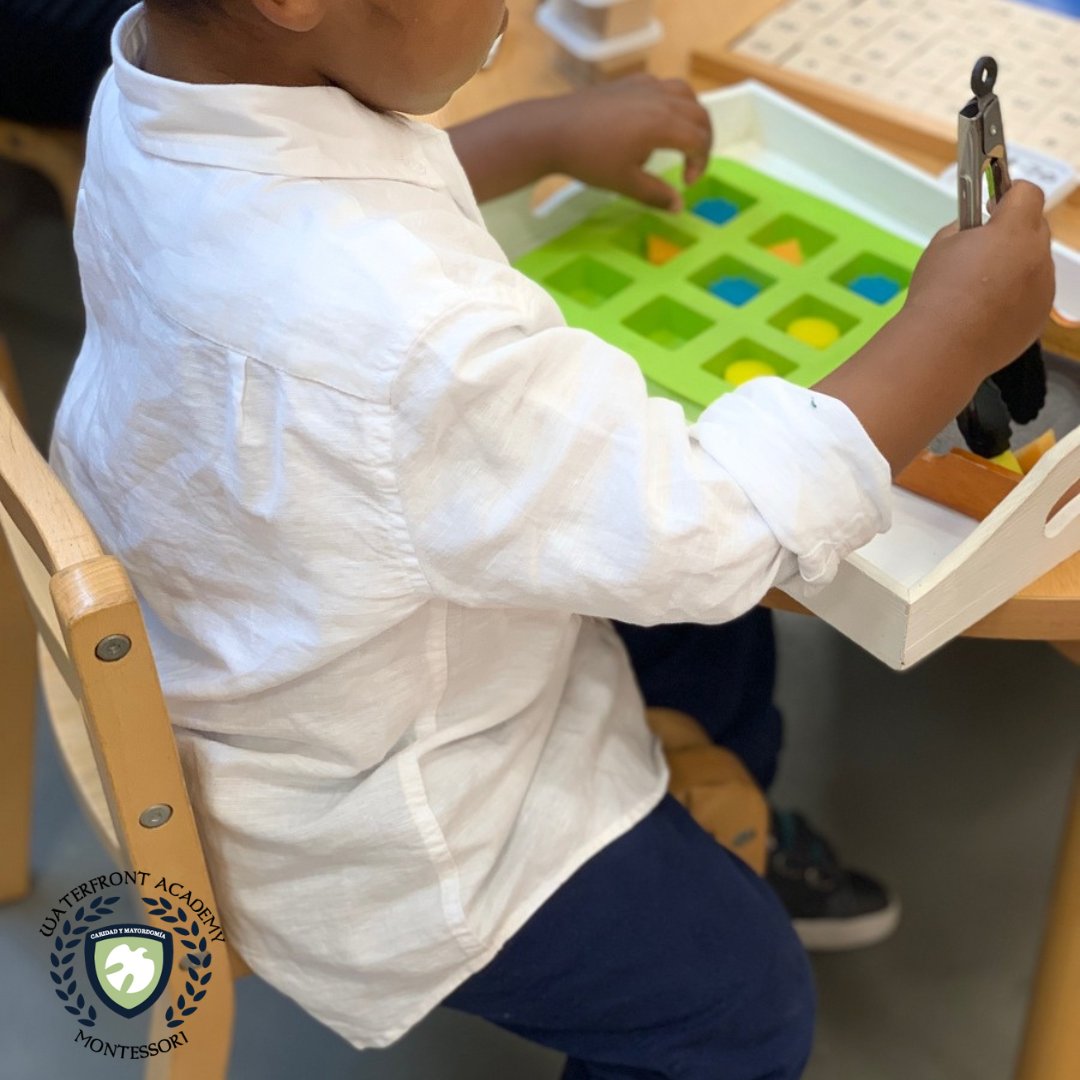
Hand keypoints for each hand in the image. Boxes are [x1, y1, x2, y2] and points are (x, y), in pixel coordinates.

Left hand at [547, 75, 712, 211]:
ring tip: (683, 139)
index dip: (700, 163)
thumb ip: (656, 194)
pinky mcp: (629, 82)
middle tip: (691, 164)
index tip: (685, 183)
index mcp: (662, 124)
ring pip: (685, 93)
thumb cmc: (588, 159)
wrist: (551, 130)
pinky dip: (673, 102)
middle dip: (703, 141)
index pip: (699, 140)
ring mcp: (644, 86)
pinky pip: (664, 86)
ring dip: (692, 117)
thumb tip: (679, 207)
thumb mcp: (624, 183)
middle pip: (699, 114)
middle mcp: (660, 99)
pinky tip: (658, 121)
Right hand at [904, 181, 1055, 378]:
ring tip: (981, 290)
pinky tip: (986, 313)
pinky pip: (1033, 296)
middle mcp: (1037, 256)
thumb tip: (976, 233)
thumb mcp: (940, 246)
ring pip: (1036, 264)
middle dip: (1014, 231)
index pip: (1028, 193)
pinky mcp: (1039, 317)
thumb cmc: (936, 293)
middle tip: (983, 248)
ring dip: (1016, 267)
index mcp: (1013, 230)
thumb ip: (965, 230)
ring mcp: (1043, 288)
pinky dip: (1016, 298)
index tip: (993, 205)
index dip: (1009, 194)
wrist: (941, 347)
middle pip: (1036, 227)